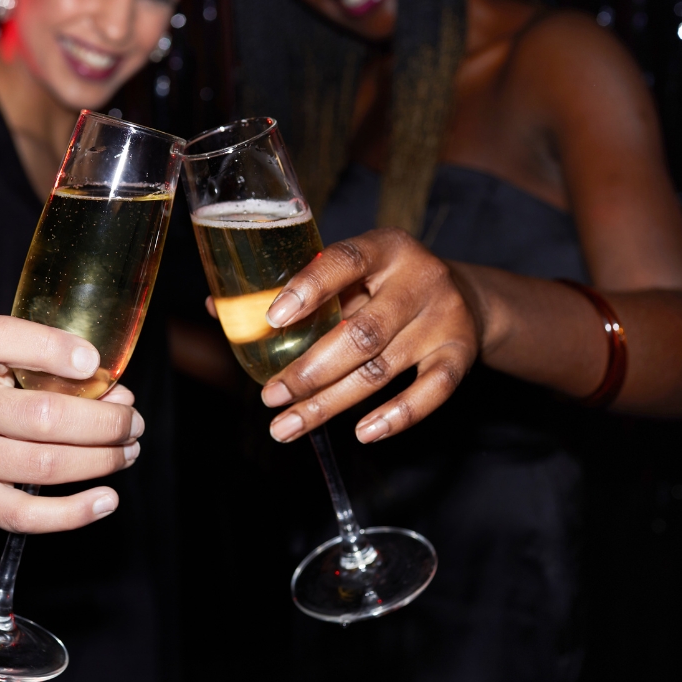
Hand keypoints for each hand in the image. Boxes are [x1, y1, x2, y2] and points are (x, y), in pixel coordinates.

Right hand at [0, 316, 143, 533]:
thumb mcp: (6, 360)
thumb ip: (60, 370)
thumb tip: (119, 400)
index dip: (51, 348)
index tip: (93, 362)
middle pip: (42, 415)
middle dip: (104, 423)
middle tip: (133, 424)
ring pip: (43, 465)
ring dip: (100, 461)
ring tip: (127, 453)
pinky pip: (25, 515)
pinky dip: (74, 512)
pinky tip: (106, 500)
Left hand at [257, 229, 480, 443]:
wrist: (465, 295)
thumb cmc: (385, 285)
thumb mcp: (349, 273)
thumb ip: (294, 289)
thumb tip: (217, 310)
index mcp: (384, 247)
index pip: (345, 260)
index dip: (308, 288)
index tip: (272, 319)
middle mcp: (419, 279)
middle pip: (361, 333)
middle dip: (309, 371)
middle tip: (271, 396)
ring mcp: (444, 318)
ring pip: (382, 369)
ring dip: (331, 403)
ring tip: (287, 426)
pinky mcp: (461, 354)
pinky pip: (431, 393)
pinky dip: (396, 417)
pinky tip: (362, 433)